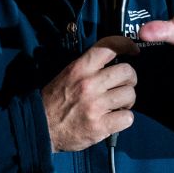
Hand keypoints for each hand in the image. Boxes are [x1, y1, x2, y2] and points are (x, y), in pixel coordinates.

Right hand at [43, 36, 138, 151]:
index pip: (109, 47)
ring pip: (130, 94)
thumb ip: (88, 67)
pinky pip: (128, 117)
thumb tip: (113, 62)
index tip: (133, 51)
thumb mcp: (66, 75)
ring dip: (127, 100)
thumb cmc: (54, 101)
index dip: (126, 45)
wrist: (40, 127)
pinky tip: (114, 119)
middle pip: (127, 71)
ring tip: (117, 105)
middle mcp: (88, 84)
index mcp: (79, 69)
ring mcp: (95, 105)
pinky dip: (124, 118)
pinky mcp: (100, 126)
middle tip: (123, 86)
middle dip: (129, 79)